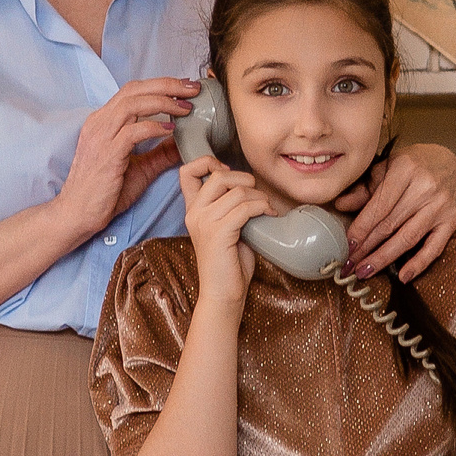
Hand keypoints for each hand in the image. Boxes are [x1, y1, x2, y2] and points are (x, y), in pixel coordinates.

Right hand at [53, 78, 195, 243]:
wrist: (77, 214)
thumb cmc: (104, 192)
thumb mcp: (140, 168)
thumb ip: (160, 153)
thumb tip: (185, 142)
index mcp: (104, 121)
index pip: (133, 91)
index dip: (161, 84)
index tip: (185, 87)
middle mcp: (100, 122)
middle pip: (135, 89)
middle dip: (167, 84)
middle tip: (192, 89)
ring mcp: (101, 136)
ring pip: (133, 104)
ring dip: (163, 101)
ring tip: (185, 107)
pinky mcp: (106, 154)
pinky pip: (132, 132)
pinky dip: (154, 127)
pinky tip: (171, 130)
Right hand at [180, 156, 266, 294]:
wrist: (223, 293)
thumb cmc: (229, 262)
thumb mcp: (226, 227)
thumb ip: (229, 205)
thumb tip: (251, 186)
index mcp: (193, 210)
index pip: (187, 171)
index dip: (208, 163)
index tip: (229, 173)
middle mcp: (194, 213)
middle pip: (219, 175)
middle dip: (245, 179)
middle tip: (257, 195)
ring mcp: (204, 222)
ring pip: (237, 191)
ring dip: (259, 197)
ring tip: (267, 208)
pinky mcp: (218, 233)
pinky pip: (245, 207)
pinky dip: (262, 207)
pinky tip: (269, 215)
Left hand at [338, 141, 455, 280]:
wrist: (451, 161)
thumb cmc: (415, 164)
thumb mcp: (388, 167)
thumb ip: (366, 188)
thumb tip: (340, 205)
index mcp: (405, 169)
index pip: (379, 206)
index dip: (361, 229)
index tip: (347, 246)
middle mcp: (425, 187)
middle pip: (390, 224)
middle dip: (367, 247)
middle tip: (350, 264)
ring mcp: (441, 205)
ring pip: (408, 238)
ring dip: (384, 258)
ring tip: (365, 271)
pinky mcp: (453, 220)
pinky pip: (435, 247)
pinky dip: (419, 264)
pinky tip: (403, 276)